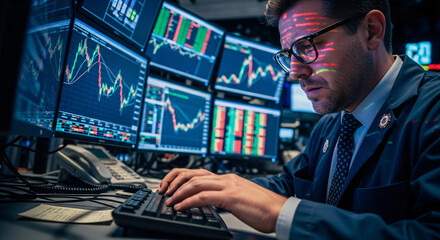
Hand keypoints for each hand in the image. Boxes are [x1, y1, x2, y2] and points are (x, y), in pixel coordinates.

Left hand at [159, 169, 286, 232]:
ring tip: (169, 201)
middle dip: (174, 181)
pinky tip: (180, 207)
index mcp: (227, 178)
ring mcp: (228, 186)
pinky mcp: (231, 196)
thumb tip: (210, 202)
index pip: (198, 173)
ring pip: (195, 183)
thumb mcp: (239, 199)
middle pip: (192, 173)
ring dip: (178, 192)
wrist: (281, 211)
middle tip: (164, 191)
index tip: (170, 187)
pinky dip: (188, 201)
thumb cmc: (264, 208)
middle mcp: (226, 179)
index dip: (180, 178)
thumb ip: (224, 197)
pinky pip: (203, 197)